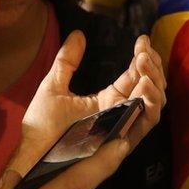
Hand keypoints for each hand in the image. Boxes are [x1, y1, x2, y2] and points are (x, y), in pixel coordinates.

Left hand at [15, 31, 165, 171]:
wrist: (34, 154)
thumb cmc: (41, 127)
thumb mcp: (54, 85)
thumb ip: (67, 61)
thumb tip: (78, 34)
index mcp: (108, 100)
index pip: (135, 76)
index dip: (142, 57)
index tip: (142, 39)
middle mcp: (121, 113)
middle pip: (150, 88)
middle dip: (152, 66)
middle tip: (144, 49)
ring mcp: (124, 126)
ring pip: (154, 103)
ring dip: (155, 81)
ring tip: (144, 62)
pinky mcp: (123, 140)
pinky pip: (147, 122)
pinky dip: (150, 103)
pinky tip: (144, 84)